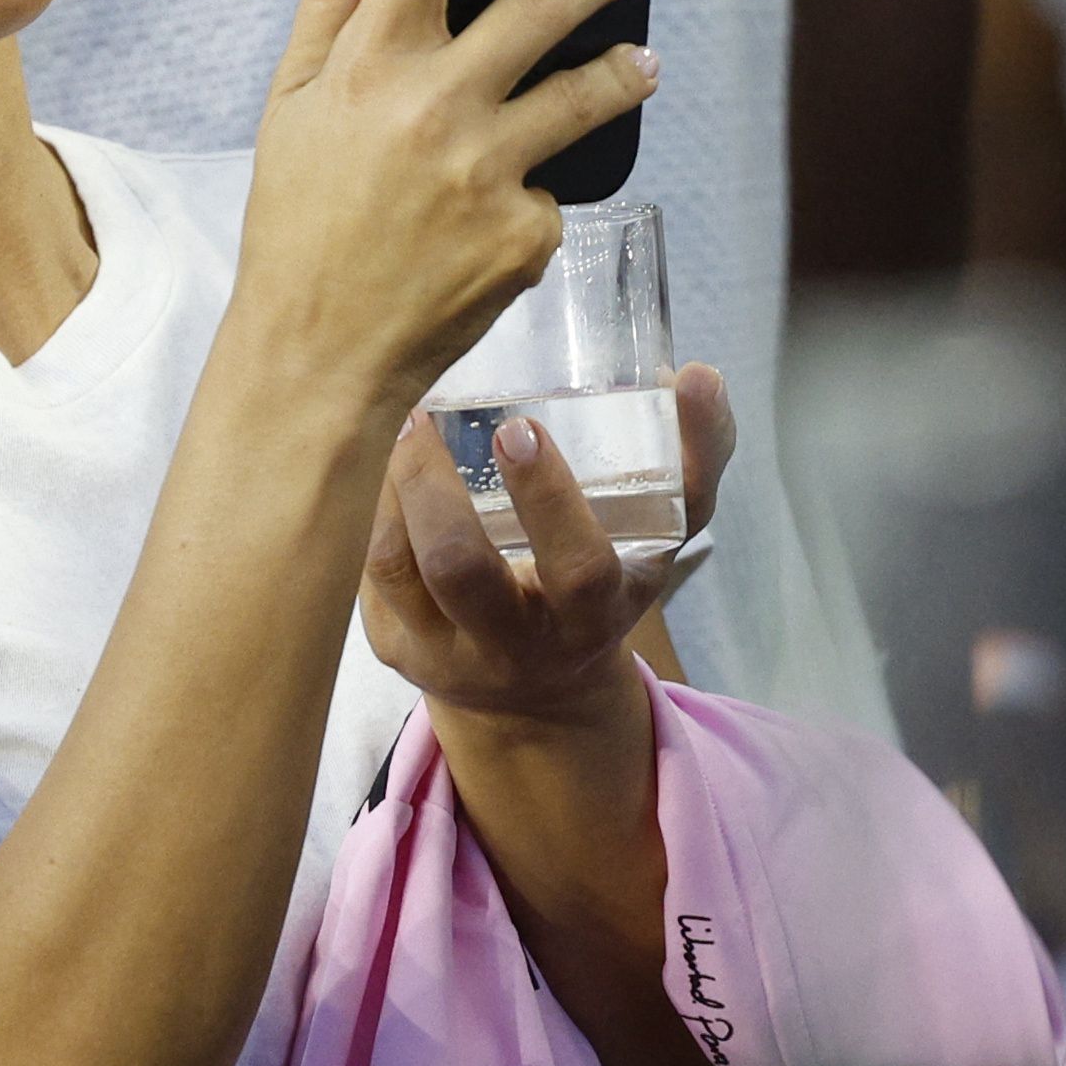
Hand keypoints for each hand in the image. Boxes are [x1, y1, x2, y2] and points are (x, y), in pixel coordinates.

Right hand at [230, 0, 658, 431]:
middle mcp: (434, 104)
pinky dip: (538, 188)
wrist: (318, 350)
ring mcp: (488, 169)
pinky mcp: (527, 231)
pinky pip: (555, 187)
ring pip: (588, 90)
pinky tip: (507, 211)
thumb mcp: (288, 102)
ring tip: (634, 63)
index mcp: (368, 63)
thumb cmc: (296, 223)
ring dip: (621, 66)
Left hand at [363, 362, 731, 726]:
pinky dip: (369, 507)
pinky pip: (366, 568)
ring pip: (398, 563)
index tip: (521, 427)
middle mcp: (515, 643)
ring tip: (402, 426)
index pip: (578, 568)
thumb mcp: (657, 539)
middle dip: (437, 485)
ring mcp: (445, 649)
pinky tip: (375, 463)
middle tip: (428, 415)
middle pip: (462, 568)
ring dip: (391, 484)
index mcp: (592, 616)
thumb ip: (694, 461)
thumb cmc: (596, 585)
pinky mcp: (393, 644)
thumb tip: (700, 376)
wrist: (534, 690)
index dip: (548, 497)